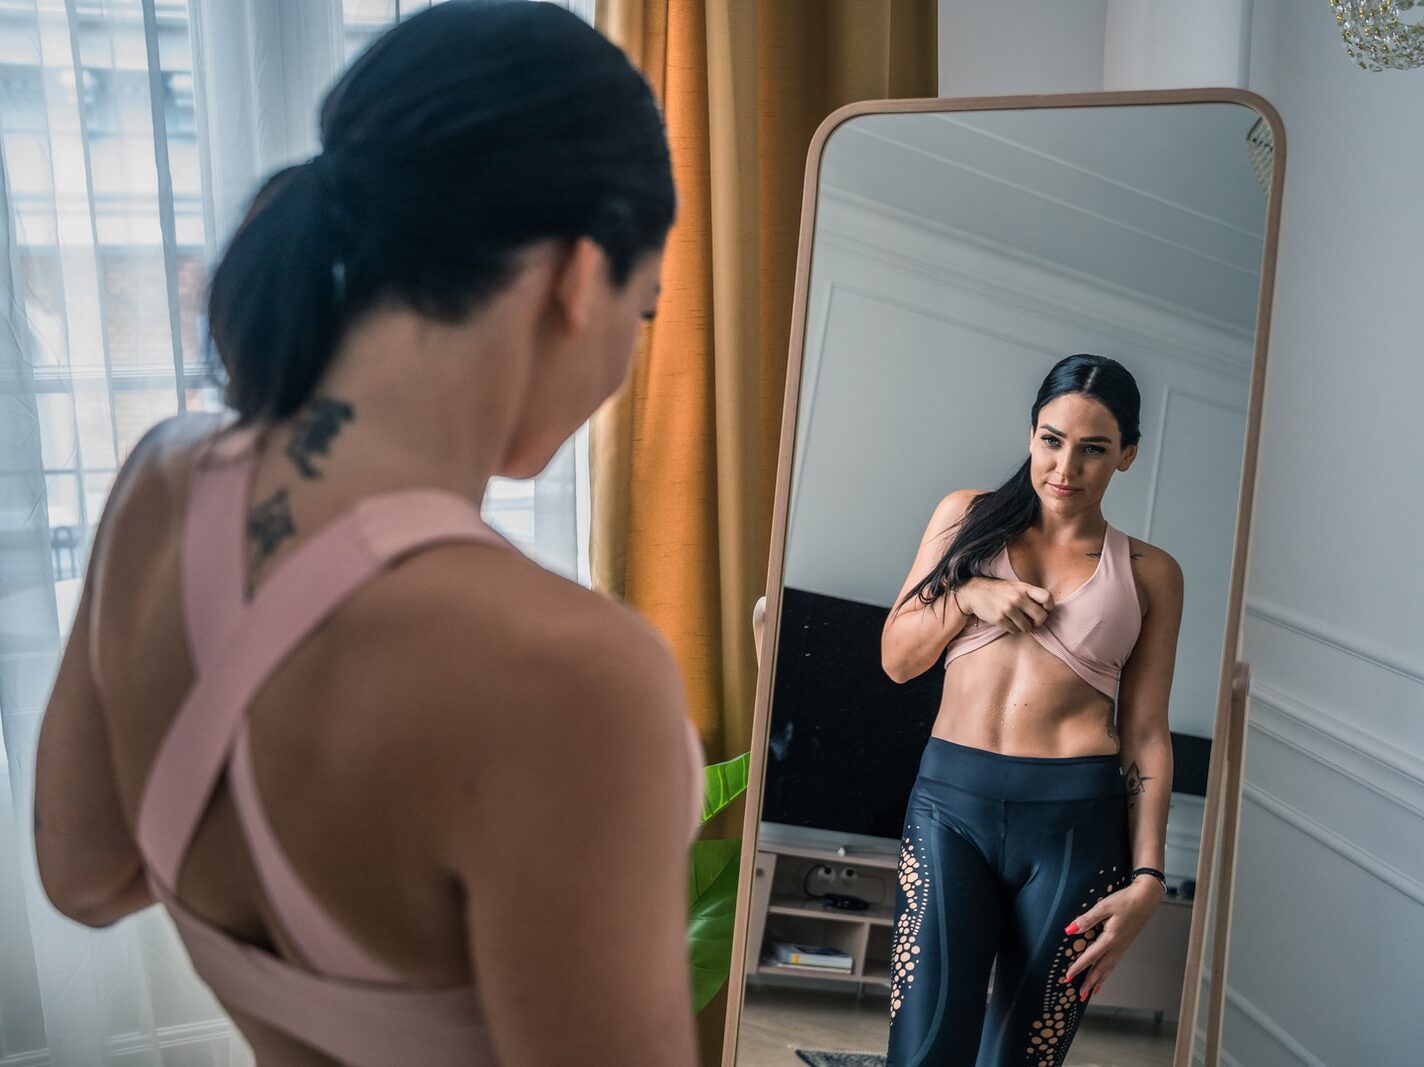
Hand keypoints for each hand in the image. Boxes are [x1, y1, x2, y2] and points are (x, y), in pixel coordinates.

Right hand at [957, 576, 1054, 632]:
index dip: (1049, 606)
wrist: (974, 593)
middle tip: (1034, 622)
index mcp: (1024, 588)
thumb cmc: (998, 590)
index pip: (1047, 597)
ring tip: (1020, 622)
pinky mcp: (1000, 619)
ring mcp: (1008, 609)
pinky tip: (1009, 623)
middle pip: (1041, 616)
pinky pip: (1015, 630)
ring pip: (1028, 627)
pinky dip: (1014, 629)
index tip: (1045, 610)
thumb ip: (1029, 594)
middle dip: (1039, 622)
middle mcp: (1017, 598)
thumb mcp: (1015, 586)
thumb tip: (1046, 609)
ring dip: (1026, 628)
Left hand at [1060, 876, 1163, 1000]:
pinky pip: (1114, 962)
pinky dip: (1107, 972)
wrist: (1146, 899)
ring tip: (1092, 992)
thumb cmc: (1125, 900)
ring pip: (1109, 968)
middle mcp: (1117, 946)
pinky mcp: (1125, 944)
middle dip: (1090, 983)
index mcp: (1110, 938)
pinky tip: (1104, 974)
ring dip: (1099, 981)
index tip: (1068, 977)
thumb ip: (1087, 919)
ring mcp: (1123, 946)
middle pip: (1101, 969)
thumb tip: (1070, 930)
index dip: (1078, 968)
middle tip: (1080, 995)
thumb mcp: (1104, 906)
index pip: (1091, 957)